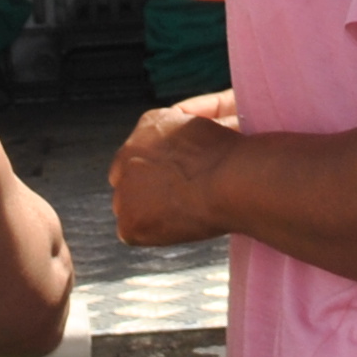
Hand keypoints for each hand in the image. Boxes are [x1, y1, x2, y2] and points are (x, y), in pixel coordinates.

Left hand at [109, 92, 241, 246]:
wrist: (231, 181)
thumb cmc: (231, 157)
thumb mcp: (206, 129)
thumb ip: (185, 139)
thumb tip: (187, 153)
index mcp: (148, 123)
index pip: (141, 150)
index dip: (157, 168)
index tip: (174, 180)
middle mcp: (128, 151)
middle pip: (127, 176)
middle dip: (144, 188)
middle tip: (174, 200)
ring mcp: (125, 187)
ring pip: (127, 204)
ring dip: (145, 210)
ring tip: (179, 214)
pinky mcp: (128, 220)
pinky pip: (132, 231)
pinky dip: (150, 233)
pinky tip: (175, 227)